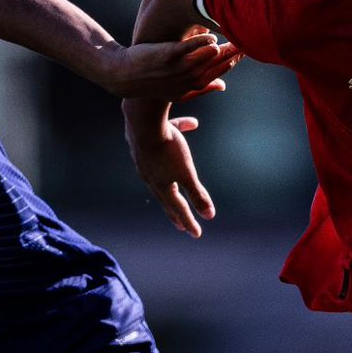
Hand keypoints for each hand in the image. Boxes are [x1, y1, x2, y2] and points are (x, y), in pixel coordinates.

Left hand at [102, 29, 240, 100]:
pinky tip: (211, 37)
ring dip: (221, 49)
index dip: (233, 62)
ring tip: (234, 36)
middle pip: (215, 66)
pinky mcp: (166, 56)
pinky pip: (187, 49)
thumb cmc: (152, 81)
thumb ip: (203, 88)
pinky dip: (200, 43)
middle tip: (247, 41)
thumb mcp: (179, 90)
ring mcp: (176, 68)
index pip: (218, 73)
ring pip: (203, 59)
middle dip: (233, 55)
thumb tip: (223, 86)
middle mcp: (186, 79)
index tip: (246, 49)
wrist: (124, 76)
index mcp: (192, 86)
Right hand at [125, 108, 215, 236]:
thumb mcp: (186, 172)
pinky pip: (165, 139)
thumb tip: (209, 216)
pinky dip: (178, 134)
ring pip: (162, 167)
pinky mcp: (142, 139)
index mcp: (160, 185)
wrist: (142, 119)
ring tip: (183, 174)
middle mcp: (149, 174)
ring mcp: (143, 157)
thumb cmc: (167, 148)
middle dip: (176, 208)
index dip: (188, 221)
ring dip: (176, 169)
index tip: (196, 234)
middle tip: (180, 223)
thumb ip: (197, 194)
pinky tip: (192, 124)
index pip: (177, 208)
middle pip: (166, 194)